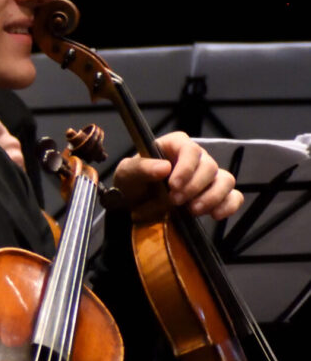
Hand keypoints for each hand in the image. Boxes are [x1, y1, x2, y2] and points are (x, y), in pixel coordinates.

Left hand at [112, 131, 241, 219]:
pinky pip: (234, 196)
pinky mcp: (217, 194)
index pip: (190, 149)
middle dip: (194, 187)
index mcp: (174, 145)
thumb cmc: (132, 183)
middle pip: (209, 166)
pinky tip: (214, 215)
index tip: (173, 185)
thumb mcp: (127, 174)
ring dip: (212, 197)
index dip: (186, 167)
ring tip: (192, 210)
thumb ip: (141, 168)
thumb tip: (164, 167)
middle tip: (175, 201)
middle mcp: (195, 158)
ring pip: (226, 180)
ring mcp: (208, 176)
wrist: (136, 206)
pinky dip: (228, 206)